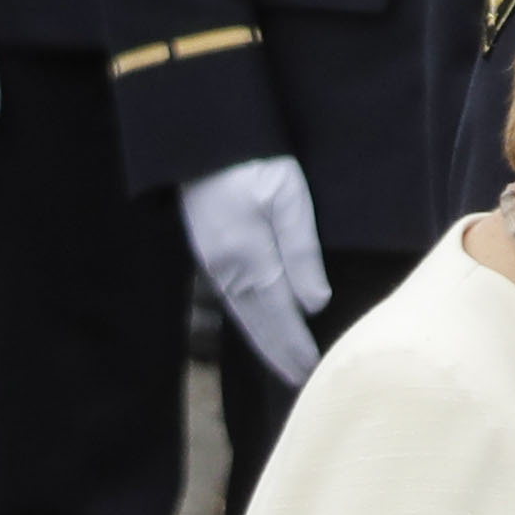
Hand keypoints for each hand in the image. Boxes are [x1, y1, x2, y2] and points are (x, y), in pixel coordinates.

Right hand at [182, 153, 333, 384]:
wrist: (201, 133)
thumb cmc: (253, 159)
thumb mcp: (288, 198)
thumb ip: (301, 252)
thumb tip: (314, 305)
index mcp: (249, 260)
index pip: (279, 316)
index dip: (295, 346)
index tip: (313, 373)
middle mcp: (227, 268)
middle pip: (257, 322)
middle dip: (279, 353)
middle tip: (300, 382)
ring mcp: (213, 259)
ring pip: (242, 312)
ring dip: (263, 340)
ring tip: (282, 362)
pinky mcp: (208, 247)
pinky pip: (231, 296)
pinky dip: (248, 317)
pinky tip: (257, 322)